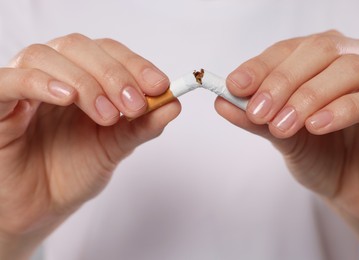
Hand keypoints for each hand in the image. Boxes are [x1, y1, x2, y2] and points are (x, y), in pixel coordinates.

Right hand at [0, 33, 179, 258]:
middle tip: (133, 105)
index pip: (108, 52)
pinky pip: (9, 80)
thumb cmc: (73, 171)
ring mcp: (23, 87)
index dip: (135, 64)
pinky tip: (66, 97)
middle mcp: (53, 75)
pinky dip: (38, 82)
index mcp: (82, 78)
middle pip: (79, 47)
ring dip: (84, 81)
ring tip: (106, 115)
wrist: (39, 208)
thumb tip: (174, 104)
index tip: (160, 86)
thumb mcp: (115, 147)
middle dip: (113, 74)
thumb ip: (141, 125)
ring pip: (47, 56)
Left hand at [216, 30, 358, 258]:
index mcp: (322, 59)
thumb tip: (221, 102)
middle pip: (318, 50)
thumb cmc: (320, 155)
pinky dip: (342, 109)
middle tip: (258, 112)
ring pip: (347, 69)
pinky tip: (317, 126)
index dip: (260, 66)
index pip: (288, 49)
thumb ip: (255, 118)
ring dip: (308, 96)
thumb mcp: (281, 135)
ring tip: (283, 125)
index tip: (234, 87)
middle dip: (281, 81)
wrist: (352, 189)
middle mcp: (354, 58)